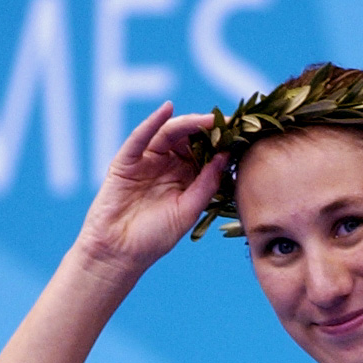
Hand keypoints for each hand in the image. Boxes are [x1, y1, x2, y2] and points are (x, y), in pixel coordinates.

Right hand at [76, 102, 227, 282]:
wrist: (120, 253)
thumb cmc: (155, 238)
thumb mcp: (188, 210)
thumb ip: (206, 184)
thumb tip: (225, 156)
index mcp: (185, 179)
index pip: (205, 155)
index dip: (221, 145)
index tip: (242, 135)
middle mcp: (167, 166)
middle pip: (189, 140)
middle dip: (208, 130)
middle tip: (228, 123)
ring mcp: (146, 161)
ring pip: (169, 134)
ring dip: (188, 124)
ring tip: (208, 119)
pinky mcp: (126, 161)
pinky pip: (140, 137)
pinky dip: (152, 122)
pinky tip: (167, 110)